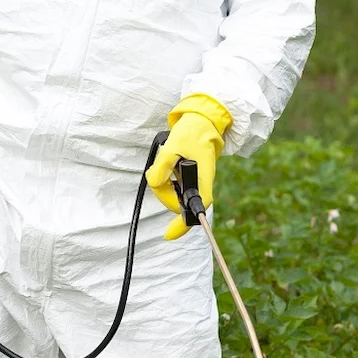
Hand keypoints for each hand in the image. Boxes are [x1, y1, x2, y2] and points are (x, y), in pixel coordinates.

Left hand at [145, 95, 231, 239]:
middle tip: (160, 169)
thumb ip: (161, 167)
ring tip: (166, 159)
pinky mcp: (188, 179)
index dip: (183, 223)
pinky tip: (167, 163)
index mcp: (203, 179)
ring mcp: (194, 182)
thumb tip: (153, 183)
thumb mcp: (173, 146)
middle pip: (178, 202)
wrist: (201, 121)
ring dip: (163, 182)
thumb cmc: (191, 133)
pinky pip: (172, 185)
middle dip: (163, 191)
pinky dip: (164, 178)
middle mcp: (200, 184)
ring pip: (172, 194)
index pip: (197, 207)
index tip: (168, 235)